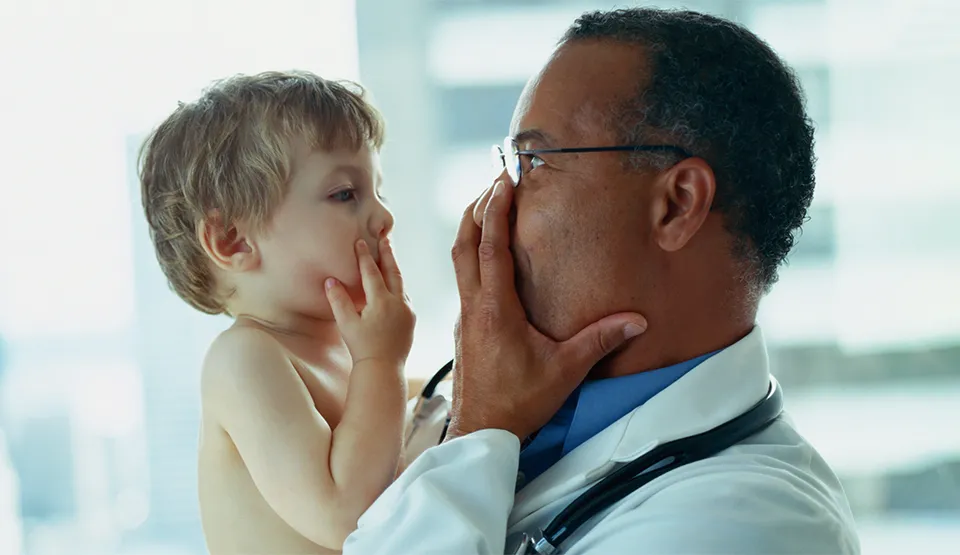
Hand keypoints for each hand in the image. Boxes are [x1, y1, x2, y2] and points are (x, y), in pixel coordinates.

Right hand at [325, 238, 415, 366]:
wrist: (383, 369)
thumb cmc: (362, 348)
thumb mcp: (346, 324)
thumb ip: (338, 300)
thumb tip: (331, 280)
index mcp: (381, 301)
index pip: (372, 272)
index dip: (365, 256)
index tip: (361, 241)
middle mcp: (398, 303)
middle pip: (393, 272)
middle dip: (387, 254)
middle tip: (385, 238)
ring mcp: (407, 311)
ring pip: (400, 284)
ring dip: (393, 270)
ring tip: (388, 258)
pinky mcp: (411, 319)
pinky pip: (404, 297)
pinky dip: (397, 287)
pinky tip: (393, 287)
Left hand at [447, 180, 647, 440]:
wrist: (482, 430)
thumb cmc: (519, 402)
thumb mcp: (565, 370)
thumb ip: (600, 340)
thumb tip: (637, 320)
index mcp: (496, 309)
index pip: (491, 247)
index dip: (496, 210)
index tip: (503, 181)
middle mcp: (474, 307)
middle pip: (464, 244)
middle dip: (476, 208)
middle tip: (494, 182)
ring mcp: (465, 317)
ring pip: (459, 262)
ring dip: (470, 230)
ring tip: (487, 208)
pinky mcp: (465, 329)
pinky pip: (463, 280)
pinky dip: (472, 256)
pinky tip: (488, 260)